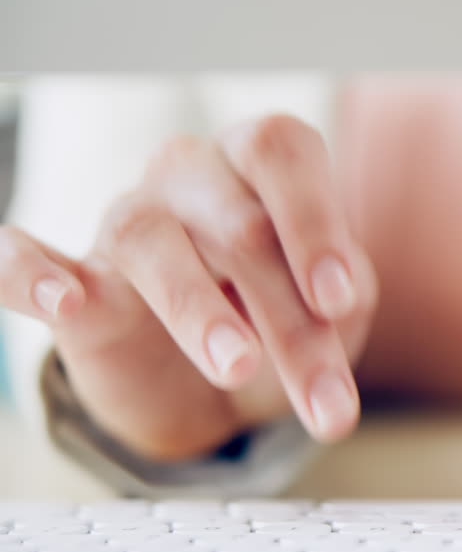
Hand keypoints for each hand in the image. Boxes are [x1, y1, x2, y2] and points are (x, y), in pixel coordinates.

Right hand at [0, 115, 377, 460]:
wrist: (221, 384)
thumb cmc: (284, 319)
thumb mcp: (330, 317)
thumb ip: (336, 304)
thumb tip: (329, 311)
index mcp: (260, 163)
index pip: (281, 153)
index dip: (314, 221)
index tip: (340, 301)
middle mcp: (191, 175)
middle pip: (238, 224)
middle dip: (289, 318)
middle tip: (323, 397)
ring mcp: (127, 222)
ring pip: (150, 242)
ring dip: (196, 309)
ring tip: (238, 368)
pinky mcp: (72, 282)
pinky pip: (24, 258)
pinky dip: (31, 273)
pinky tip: (63, 300)